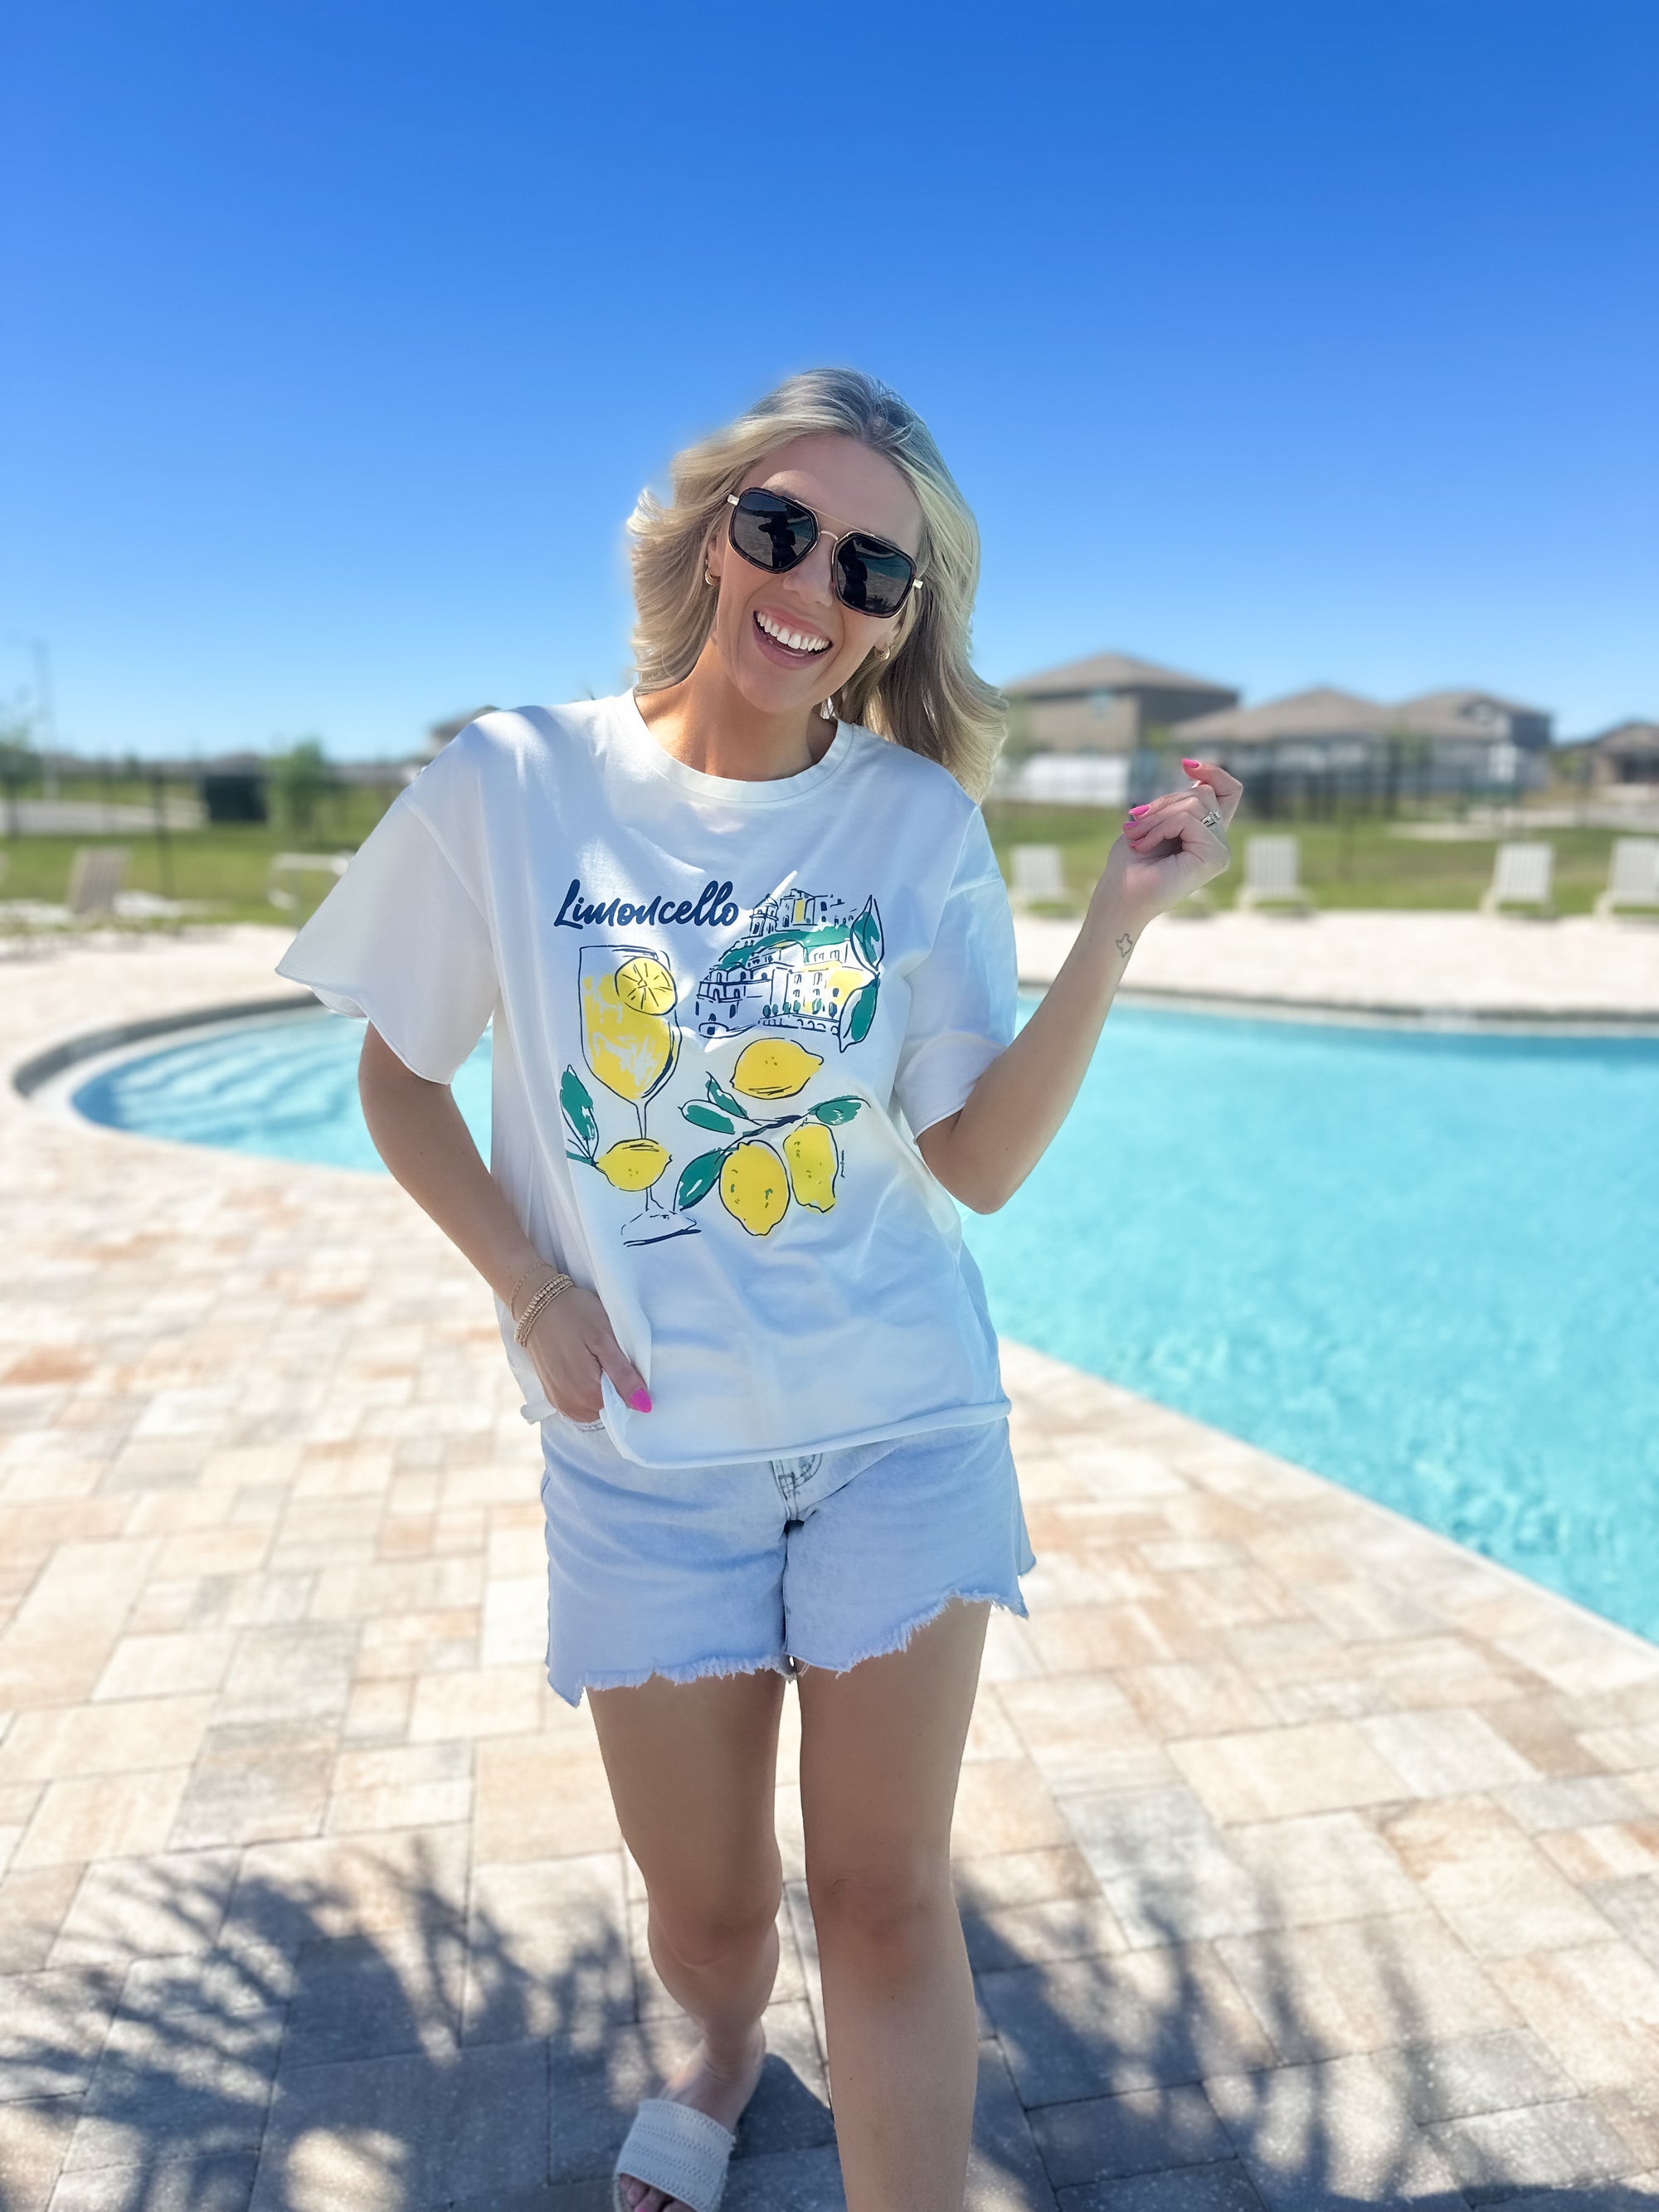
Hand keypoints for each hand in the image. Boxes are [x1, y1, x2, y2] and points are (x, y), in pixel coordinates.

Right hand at [523, 1284, 649, 1422]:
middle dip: (611, 1388)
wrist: (538, 1304)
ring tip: (591, 1361)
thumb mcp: (605, 1339)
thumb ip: (623, 1375)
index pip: (622, 1405)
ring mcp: (558, 1401)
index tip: (619, 1362)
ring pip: (592, 1408)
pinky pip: (576, 1405)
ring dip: (597, 1391)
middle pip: (606, 1408)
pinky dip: (583, 1392)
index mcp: (587, 1392)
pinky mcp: (550, 1394)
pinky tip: (581, 1368)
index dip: (627, 1385)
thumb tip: (643, 1405)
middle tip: (603, 1356)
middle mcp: (570, 1404)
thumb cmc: (575, 1315)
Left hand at [1094, 757, 1242, 929]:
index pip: (1228, 791)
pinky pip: (1188, 819)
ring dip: (1157, 817)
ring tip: (1137, 838)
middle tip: (1134, 826)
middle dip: (1162, 803)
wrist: (1119, 898)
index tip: (1186, 764)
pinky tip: (1146, 846)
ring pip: (1194, 803)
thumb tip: (1194, 770)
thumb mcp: (1153, 820)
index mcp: (1206, 833)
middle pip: (1202, 793)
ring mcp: (1220, 851)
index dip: (1213, 772)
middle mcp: (1218, 842)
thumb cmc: (1130, 864)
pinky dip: (1161, 827)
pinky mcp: (1215, 858)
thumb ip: (1178, 802)